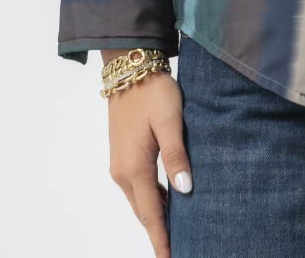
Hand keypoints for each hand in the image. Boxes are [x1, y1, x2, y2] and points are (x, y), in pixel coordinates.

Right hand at [102, 54, 192, 257]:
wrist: (129, 67)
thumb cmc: (153, 91)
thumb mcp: (169, 120)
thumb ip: (176, 155)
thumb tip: (185, 191)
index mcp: (134, 168)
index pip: (151, 215)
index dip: (162, 240)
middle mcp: (122, 172)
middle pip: (144, 213)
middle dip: (159, 234)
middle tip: (177, 251)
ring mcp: (119, 164)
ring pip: (140, 201)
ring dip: (155, 218)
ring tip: (175, 234)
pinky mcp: (122, 154)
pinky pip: (137, 188)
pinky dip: (151, 201)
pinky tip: (166, 203)